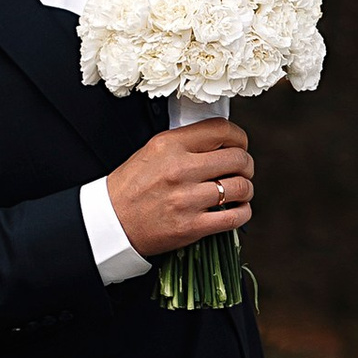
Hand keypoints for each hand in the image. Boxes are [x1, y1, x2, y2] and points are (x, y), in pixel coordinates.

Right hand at [106, 119, 254, 257]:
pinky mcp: (191, 226)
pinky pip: (234, 217)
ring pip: (241, 187)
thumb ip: (186, 143)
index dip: (239, 138)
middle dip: (246, 164)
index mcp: (169, 145)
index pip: (221, 130)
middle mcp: (179, 169)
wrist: (110, 222)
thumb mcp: (152, 151)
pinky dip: (243, 212)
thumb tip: (222, 142)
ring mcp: (186, 199)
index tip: (240, 145)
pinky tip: (236, 209)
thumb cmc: (131, 187)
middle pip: (237, 158)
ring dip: (246, 189)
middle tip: (242, 170)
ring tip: (239, 191)